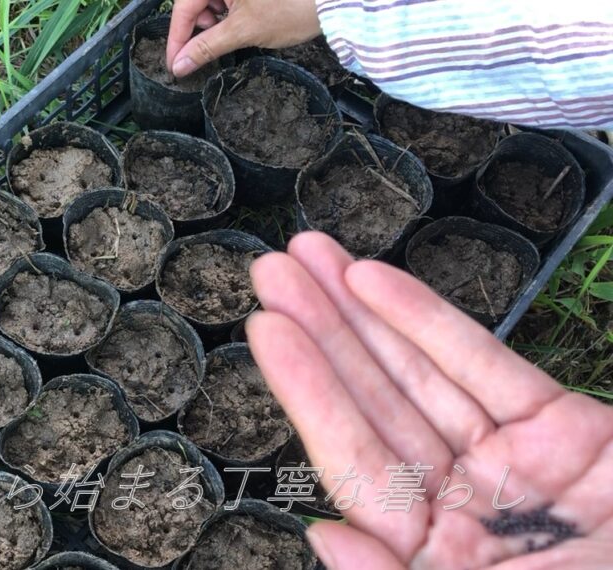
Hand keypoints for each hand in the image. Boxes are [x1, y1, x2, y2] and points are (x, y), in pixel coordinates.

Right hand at [166, 0, 320, 76]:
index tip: (174, 65)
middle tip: (211, 46)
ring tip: (237, 30)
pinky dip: (229, 12)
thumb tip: (180, 64)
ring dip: (215, 20)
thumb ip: (206, 47)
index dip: (176, 40)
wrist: (330, 1)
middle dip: (199, 28)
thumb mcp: (243, 31)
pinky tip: (244, 22)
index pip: (182, 10)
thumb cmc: (291, 9)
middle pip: (194, 3)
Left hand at [246, 232, 612, 568]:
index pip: (354, 466)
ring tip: (310, 257)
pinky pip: (485, 365)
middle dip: (322, 336)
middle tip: (271, 274)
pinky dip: (432, 321)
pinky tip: (376, 280)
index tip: (267, 330)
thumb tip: (322, 540)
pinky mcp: (562, 430)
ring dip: (363, 314)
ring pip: (420, 375)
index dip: (308, 395)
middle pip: (376, 408)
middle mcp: (462, 508)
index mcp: (436, 558)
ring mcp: (510, 466)